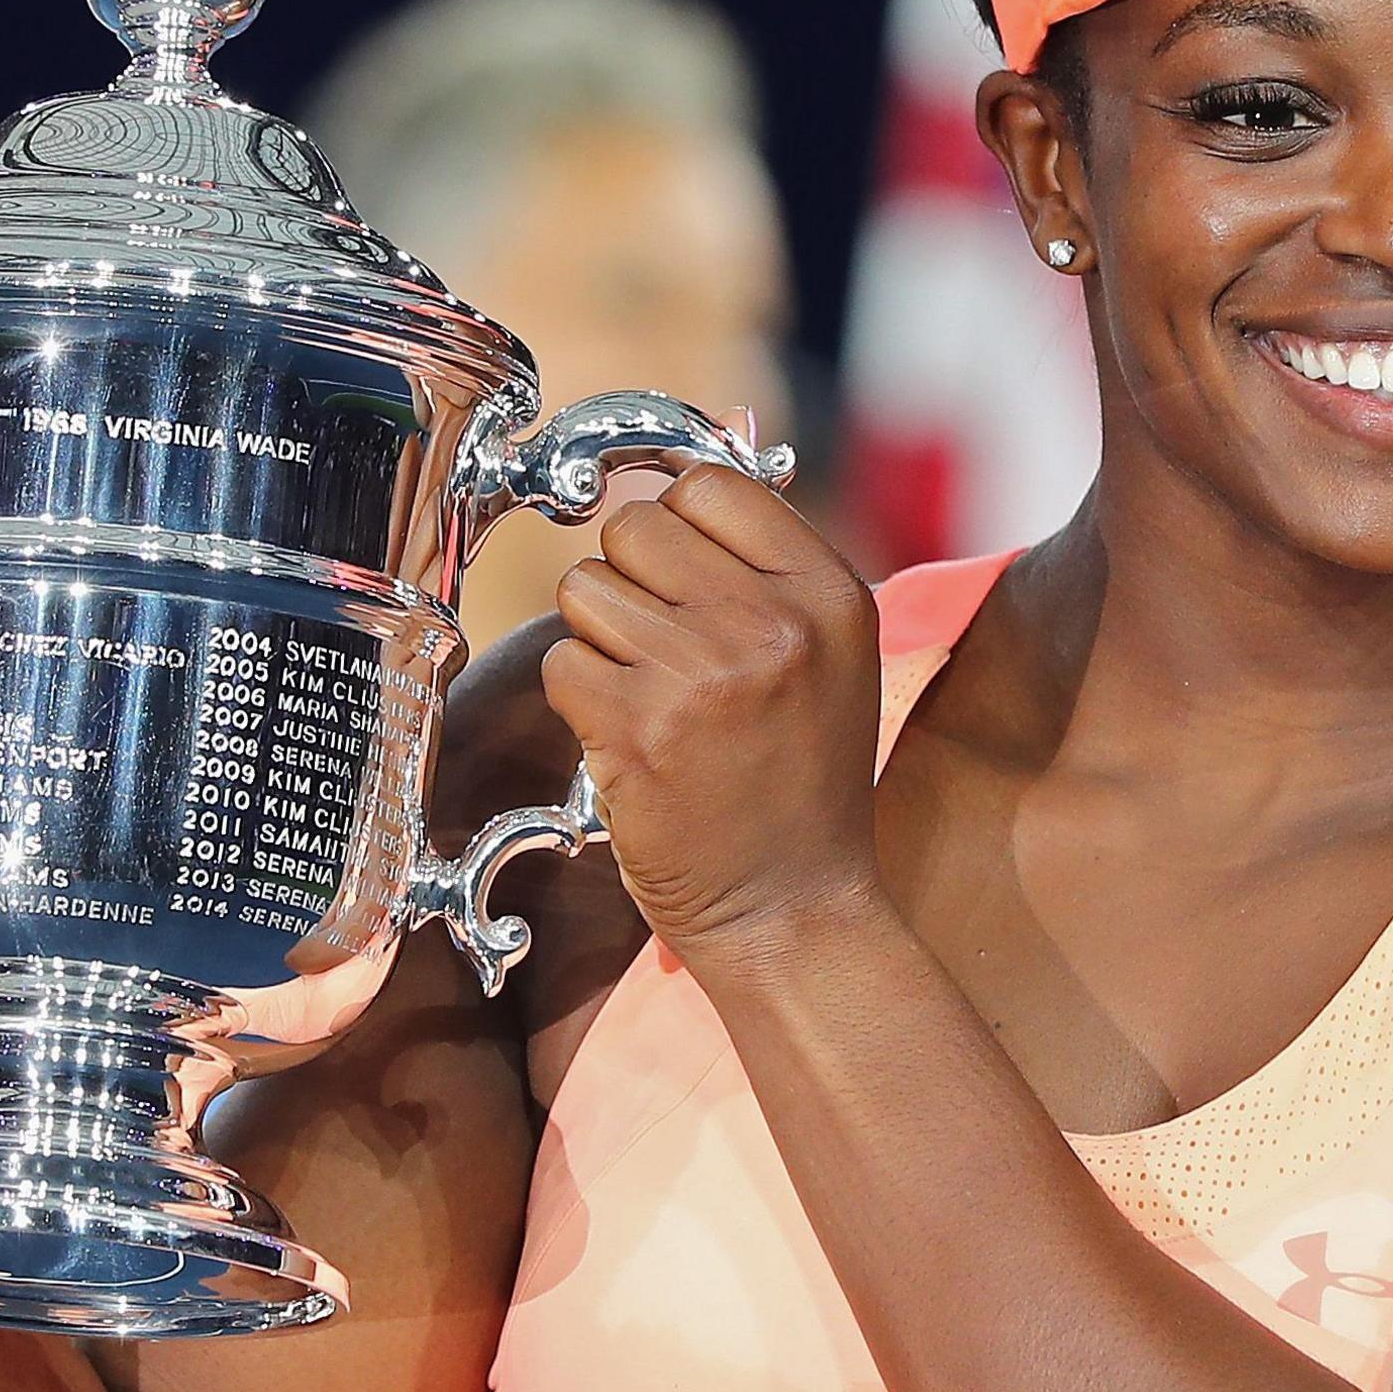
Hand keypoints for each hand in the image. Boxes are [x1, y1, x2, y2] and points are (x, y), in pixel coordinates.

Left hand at [542, 468, 884, 954]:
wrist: (792, 906)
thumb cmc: (800, 779)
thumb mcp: (830, 655)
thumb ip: (767, 569)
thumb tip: (674, 490)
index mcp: (827, 593)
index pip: (711, 485)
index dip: (677, 527)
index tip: (677, 574)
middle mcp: (770, 623)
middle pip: (635, 526)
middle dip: (631, 581)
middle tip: (663, 648)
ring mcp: (700, 673)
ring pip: (586, 589)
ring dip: (601, 640)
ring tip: (652, 695)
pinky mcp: (635, 728)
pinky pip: (563, 663)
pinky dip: (581, 700)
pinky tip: (630, 738)